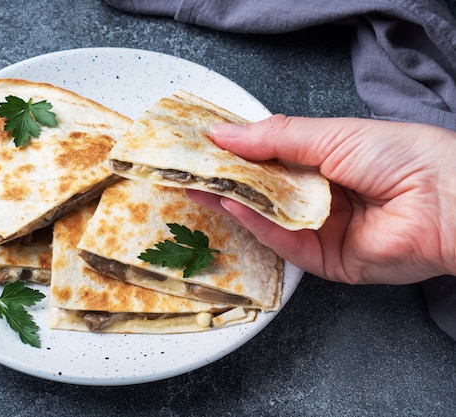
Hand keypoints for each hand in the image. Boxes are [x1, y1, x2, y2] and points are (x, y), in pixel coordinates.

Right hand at [187, 115, 455, 284]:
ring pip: (265, 217)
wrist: (445, 200)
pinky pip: (282, 242)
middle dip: (225, 178)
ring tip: (198, 184)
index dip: (235, 151)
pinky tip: (232, 203)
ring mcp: (319, 228)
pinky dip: (255, 223)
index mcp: (323, 160)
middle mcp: (318, 195)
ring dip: (231, 200)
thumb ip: (273, 137)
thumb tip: (224, 132)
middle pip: (261, 190)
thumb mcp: (328, 134)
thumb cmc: (399, 155)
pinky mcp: (324, 259)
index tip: (202, 144)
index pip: (268, 157)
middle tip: (189, 168)